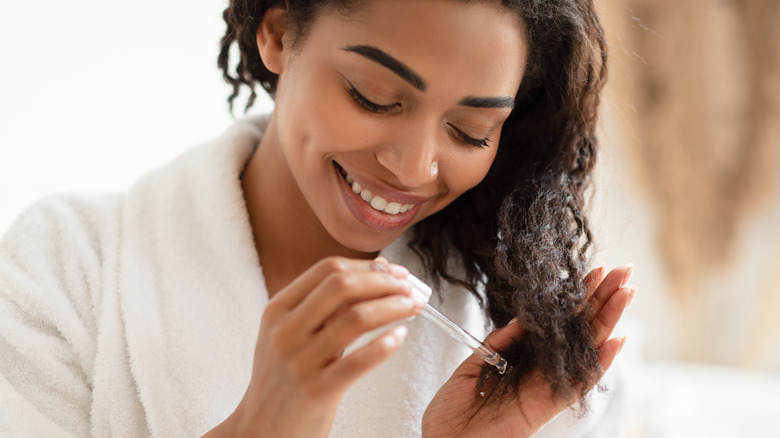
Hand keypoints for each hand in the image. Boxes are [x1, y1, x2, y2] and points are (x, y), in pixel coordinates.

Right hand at [205, 257, 425, 437]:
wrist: (260, 429)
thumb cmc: (283, 380)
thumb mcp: (290, 335)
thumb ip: (325, 307)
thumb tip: (376, 273)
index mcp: (278, 310)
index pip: (327, 270)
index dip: (366, 266)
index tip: (393, 271)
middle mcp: (286, 331)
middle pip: (342, 286)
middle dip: (383, 282)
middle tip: (409, 288)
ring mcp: (300, 361)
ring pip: (356, 319)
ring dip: (393, 307)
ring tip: (413, 307)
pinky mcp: (317, 391)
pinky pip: (358, 362)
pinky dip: (385, 345)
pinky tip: (400, 337)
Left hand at [421, 264, 634, 437]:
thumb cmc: (453, 410)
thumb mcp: (475, 362)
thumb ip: (501, 341)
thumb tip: (524, 317)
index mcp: (523, 356)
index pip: (557, 320)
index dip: (576, 296)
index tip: (594, 270)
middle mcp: (540, 370)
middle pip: (579, 329)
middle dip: (602, 300)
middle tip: (623, 271)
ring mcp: (546, 387)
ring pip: (586, 350)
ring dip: (608, 320)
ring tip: (626, 292)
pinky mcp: (547, 406)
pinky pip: (578, 383)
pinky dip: (599, 363)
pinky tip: (616, 340)